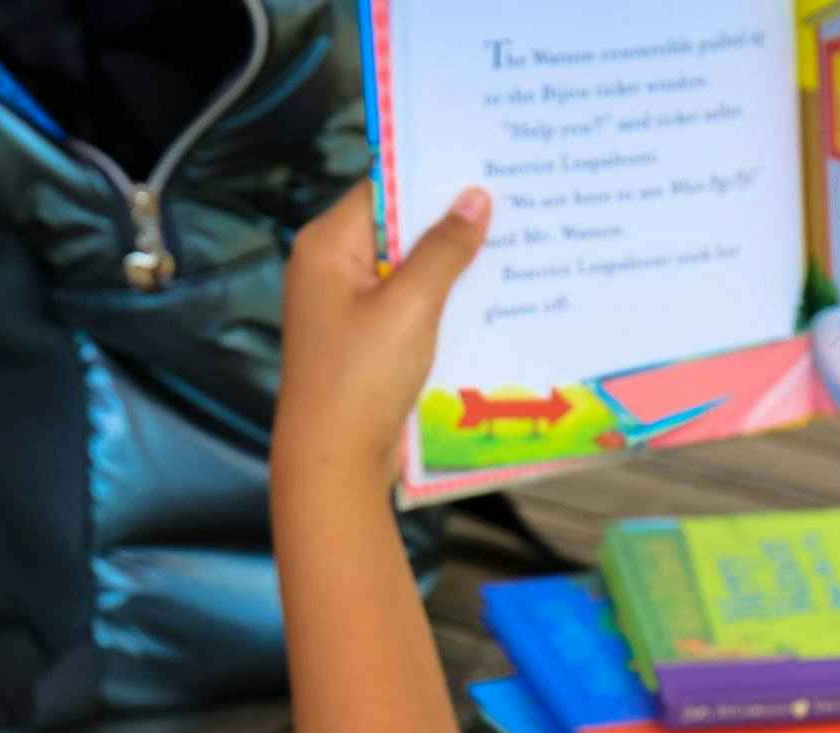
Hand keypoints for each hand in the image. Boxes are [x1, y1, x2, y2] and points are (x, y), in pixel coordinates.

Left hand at [273, 180, 490, 501]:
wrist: (334, 463)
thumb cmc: (361, 379)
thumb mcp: (411, 307)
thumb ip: (444, 249)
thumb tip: (475, 198)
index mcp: (326, 247)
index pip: (383, 188)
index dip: (432, 176)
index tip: (485, 163)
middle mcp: (330, 269)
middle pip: (397, 228)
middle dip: (450, 221)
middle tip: (513, 201)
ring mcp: (346, 308)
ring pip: (408, 270)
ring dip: (452, 265)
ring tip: (512, 244)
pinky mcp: (365, 341)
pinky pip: (409, 306)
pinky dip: (442, 301)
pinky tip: (488, 298)